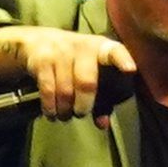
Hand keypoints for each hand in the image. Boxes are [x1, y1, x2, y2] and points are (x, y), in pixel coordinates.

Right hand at [0, 22, 135, 117]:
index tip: (130, 70)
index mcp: (100, 48)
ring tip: (65, 115)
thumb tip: (103, 124)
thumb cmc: (73, 62)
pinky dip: (50, 107)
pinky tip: (51, 112)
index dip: (122, 60)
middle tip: (80, 113)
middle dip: (84, 105)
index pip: (114, 51)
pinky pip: (48, 90)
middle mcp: (82, 47)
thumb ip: (101, 99)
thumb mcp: (88, 73)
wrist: (37, 41)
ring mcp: (60, 52)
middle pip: (86, 82)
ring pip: (66, 91)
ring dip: (65, 110)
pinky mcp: (42, 59)